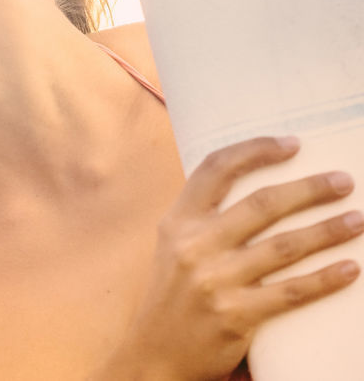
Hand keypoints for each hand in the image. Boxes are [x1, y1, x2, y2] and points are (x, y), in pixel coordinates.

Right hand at [109, 136, 361, 380]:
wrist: (155, 353)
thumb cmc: (173, 295)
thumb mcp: (174, 247)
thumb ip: (204, 219)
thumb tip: (261, 191)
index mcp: (177, 221)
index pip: (216, 169)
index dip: (255, 151)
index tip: (292, 144)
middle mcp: (194, 245)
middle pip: (261, 204)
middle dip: (309, 189)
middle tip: (343, 181)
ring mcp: (215, 280)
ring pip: (284, 246)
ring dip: (328, 230)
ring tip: (358, 220)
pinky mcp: (236, 315)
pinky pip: (291, 292)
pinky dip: (325, 279)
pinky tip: (350, 269)